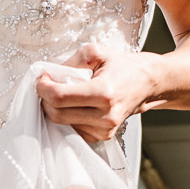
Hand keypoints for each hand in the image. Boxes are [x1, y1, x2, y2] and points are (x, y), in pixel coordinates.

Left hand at [36, 42, 161, 142]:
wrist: (148, 83)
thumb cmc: (123, 66)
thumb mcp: (97, 52)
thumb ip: (70, 62)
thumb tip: (50, 75)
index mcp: (104, 92)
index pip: (60, 97)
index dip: (43, 87)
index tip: (42, 77)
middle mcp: (105, 116)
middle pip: (56, 114)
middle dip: (45, 99)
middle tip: (48, 84)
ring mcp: (105, 129)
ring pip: (62, 124)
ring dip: (55, 108)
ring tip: (65, 92)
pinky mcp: (103, 136)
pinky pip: (72, 130)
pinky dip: (67, 116)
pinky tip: (75, 104)